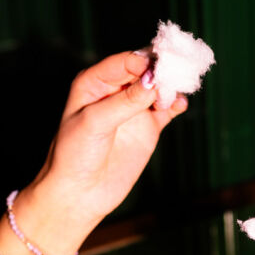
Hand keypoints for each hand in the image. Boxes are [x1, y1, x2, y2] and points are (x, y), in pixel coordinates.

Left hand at [0, 49, 187, 254]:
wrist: (79, 193)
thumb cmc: (74, 155)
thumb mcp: (95, 123)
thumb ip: (125, 101)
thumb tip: (153, 82)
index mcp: (95, 81)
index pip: (126, 61)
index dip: (143, 61)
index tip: (157, 69)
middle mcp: (117, 90)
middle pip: (147, 69)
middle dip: (163, 68)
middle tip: (179, 70)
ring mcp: (134, 108)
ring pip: (160, 87)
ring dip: (172, 85)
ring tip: (179, 91)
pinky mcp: (148, 127)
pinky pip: (167, 108)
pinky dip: (176, 103)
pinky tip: (180, 105)